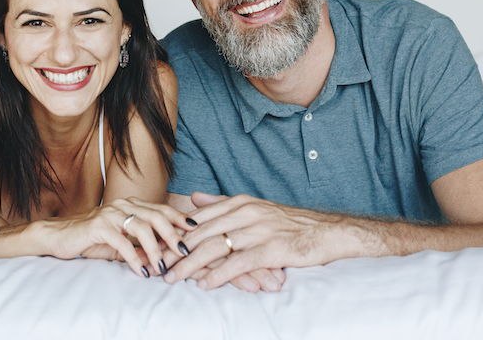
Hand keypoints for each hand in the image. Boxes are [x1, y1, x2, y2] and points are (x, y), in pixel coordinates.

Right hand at [35, 197, 194, 278]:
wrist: (58, 235)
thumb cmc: (91, 238)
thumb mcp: (120, 241)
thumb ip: (139, 245)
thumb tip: (162, 256)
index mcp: (130, 205)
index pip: (161, 208)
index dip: (179, 218)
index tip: (195, 229)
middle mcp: (123, 205)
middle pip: (156, 216)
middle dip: (173, 234)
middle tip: (184, 251)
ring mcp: (110, 214)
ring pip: (141, 228)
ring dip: (155, 250)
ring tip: (162, 267)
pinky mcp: (98, 227)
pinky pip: (121, 243)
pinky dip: (134, 259)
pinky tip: (142, 272)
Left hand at [165, 192, 342, 290]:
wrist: (328, 232)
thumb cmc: (289, 224)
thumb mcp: (254, 206)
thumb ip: (222, 204)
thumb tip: (194, 197)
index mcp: (239, 202)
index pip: (198, 219)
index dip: (174, 234)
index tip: (156, 246)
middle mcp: (246, 213)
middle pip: (201, 233)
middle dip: (175, 251)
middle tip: (155, 265)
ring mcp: (258, 230)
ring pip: (214, 247)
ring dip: (189, 265)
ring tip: (171, 277)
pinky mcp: (271, 249)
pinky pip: (238, 263)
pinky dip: (219, 275)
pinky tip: (205, 284)